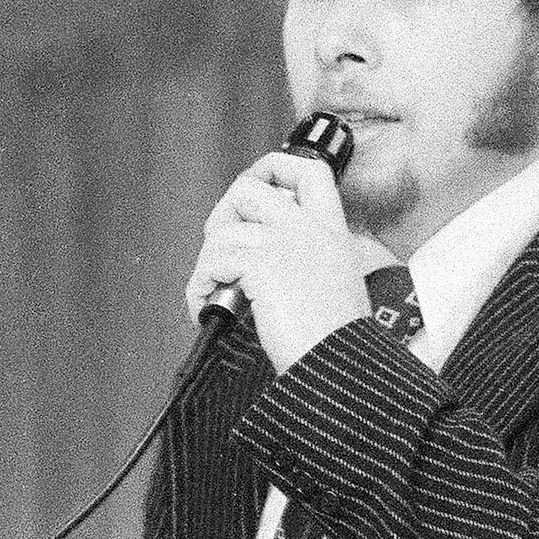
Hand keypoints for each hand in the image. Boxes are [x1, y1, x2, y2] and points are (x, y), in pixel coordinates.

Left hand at [183, 149, 377, 375]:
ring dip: (206, 263)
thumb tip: (263, 263)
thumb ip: (309, 262)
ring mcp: (285, 243)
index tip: (257, 188)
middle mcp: (308, 229)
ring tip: (211, 291)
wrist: (338, 368)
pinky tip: (207, 306)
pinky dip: (200, 286)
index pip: (309, 171)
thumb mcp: (338, 288)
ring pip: (222, 230)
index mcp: (332, 232)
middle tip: (221, 252)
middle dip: (223, 216)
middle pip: (249, 188)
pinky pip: (213, 261)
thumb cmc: (338, 343)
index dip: (274, 169)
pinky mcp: (260, 264)